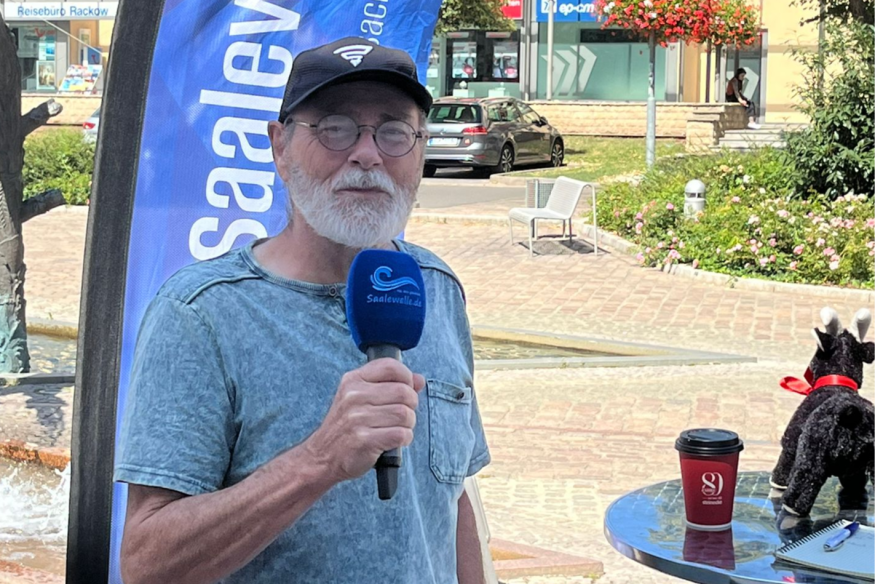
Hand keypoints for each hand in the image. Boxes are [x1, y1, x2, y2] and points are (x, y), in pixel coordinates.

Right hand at [304, 359, 425, 483]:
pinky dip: (404, 439)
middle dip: (411, 405)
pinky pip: (401, 434)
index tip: (406, 389)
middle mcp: (354, 396)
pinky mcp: (364, 440)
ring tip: (396, 428)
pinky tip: (394, 441)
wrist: (322, 456)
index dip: (407, 377)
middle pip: (404, 392)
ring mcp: (357, 418)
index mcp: (353, 380)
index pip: (391, 366)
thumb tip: (419, 380)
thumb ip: (390, 385)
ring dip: (408, 424)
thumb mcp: (360, 398)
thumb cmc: (346, 426)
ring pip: (405, 414)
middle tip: (402, 415)